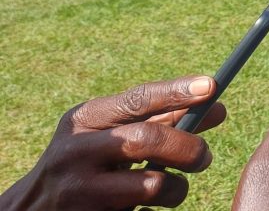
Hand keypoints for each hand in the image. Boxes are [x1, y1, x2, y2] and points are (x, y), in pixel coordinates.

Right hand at [0, 75, 223, 210]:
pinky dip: (156, 210)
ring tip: (174, 188)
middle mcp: (76, 151)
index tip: (212, 86)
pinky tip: (146, 207)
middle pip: (148, 140)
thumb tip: (217, 107)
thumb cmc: (87, 160)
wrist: (34, 209)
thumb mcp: (110, 133)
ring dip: (176, 188)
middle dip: (187, 148)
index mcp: (84, 119)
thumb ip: (159, 119)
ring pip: (152, 185)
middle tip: (204, 158)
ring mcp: (78, 191)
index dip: (176, 91)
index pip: (137, 99)